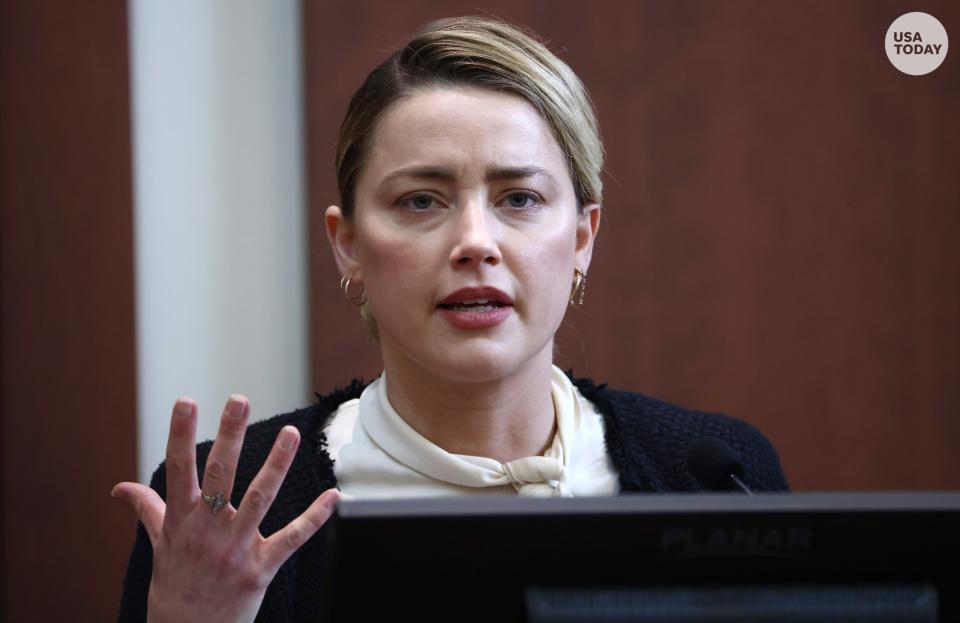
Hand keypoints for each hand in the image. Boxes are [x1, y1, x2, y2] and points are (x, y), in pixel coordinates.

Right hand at [112, 395, 339, 622]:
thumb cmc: (173, 587)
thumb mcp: (157, 547)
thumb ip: (147, 510)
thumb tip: (120, 487)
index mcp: (181, 521)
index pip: (178, 469)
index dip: (180, 434)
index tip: (186, 401)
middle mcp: (207, 531)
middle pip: (219, 475)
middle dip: (230, 435)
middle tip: (239, 400)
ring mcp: (234, 550)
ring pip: (259, 499)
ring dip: (277, 465)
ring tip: (291, 433)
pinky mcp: (260, 570)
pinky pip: (292, 539)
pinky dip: (314, 517)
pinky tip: (334, 496)